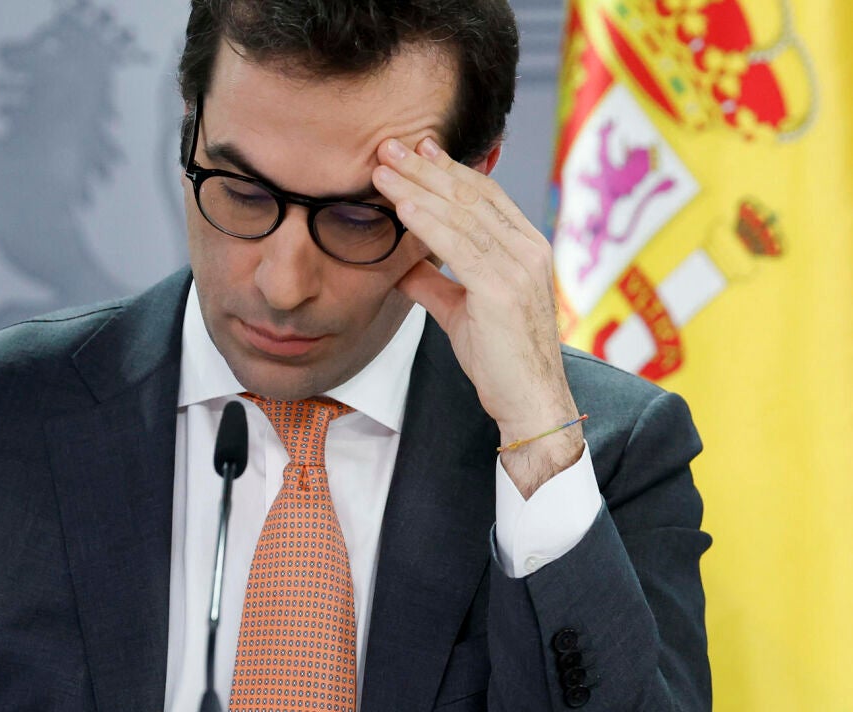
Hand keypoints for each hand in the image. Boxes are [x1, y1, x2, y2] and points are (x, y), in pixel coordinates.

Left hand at [373, 137, 582, 495]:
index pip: (484, 195)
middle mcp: (528, 249)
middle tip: (389, 145)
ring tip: (382, 169)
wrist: (530, 403)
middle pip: (471, 194)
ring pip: (462, 214)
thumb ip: (434, 282)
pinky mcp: (503, 289)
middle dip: (426, 168)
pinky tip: (403, 207)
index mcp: (526, 248)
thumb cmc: (501, 360)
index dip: (448, 170)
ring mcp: (519, 266)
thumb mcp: (462, 311)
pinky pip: (460, 246)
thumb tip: (399, 263)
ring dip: (417, 188)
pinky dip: (429, 223)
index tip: (416, 150)